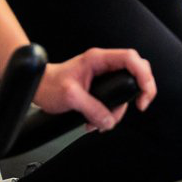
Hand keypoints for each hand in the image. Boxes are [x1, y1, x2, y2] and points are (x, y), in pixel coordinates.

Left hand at [35, 48, 155, 130]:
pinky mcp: (100, 85)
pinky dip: (111, 111)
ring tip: (102, 122)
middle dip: (139, 91)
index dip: (143, 76)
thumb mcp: (70, 97)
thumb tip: (109, 121)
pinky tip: (98, 120)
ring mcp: (103, 74)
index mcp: (98, 59)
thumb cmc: (49, 84)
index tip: (143, 95)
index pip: (131, 59)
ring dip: (119, 108)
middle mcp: (103, 64)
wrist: (38, 87)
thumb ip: (92, 109)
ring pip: (125, 88)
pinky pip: (115, 97)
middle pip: (135, 71)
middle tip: (140, 105)